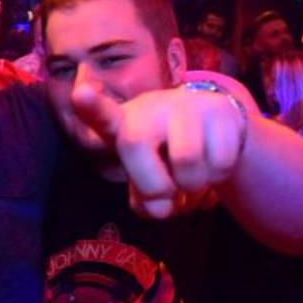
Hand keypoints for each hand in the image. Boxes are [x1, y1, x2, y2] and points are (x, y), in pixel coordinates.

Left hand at [72, 84, 244, 217]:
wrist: (211, 129)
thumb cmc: (165, 159)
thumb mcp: (146, 180)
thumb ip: (145, 201)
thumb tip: (160, 207)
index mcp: (122, 125)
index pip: (102, 116)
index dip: (91, 106)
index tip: (81, 94)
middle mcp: (149, 108)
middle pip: (135, 144)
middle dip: (154, 186)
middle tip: (168, 190)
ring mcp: (186, 105)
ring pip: (187, 160)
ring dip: (193, 186)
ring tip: (191, 176)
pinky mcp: (221, 110)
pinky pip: (221, 160)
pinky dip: (219, 176)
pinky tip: (213, 163)